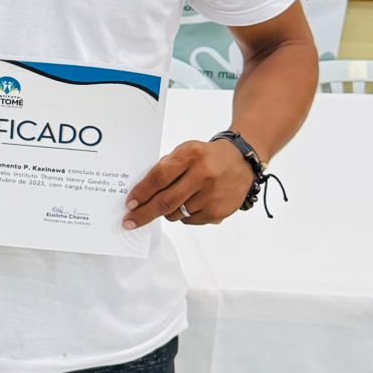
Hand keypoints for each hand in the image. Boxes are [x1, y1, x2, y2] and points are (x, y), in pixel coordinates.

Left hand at [123, 138, 255, 228]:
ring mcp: (212, 195)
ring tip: (173, 200)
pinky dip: (184, 216)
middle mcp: (203, 175)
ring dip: (166, 212)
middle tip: (130, 221)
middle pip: (166, 201)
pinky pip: (190, 221)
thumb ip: (166, 168)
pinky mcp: (218, 211)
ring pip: (176, 213)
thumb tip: (142, 193)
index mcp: (191, 155)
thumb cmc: (207, 157)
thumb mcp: (185, 151)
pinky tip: (192, 203)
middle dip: (144, 213)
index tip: (130, 203)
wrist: (242, 161)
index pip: (160, 177)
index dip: (142, 192)